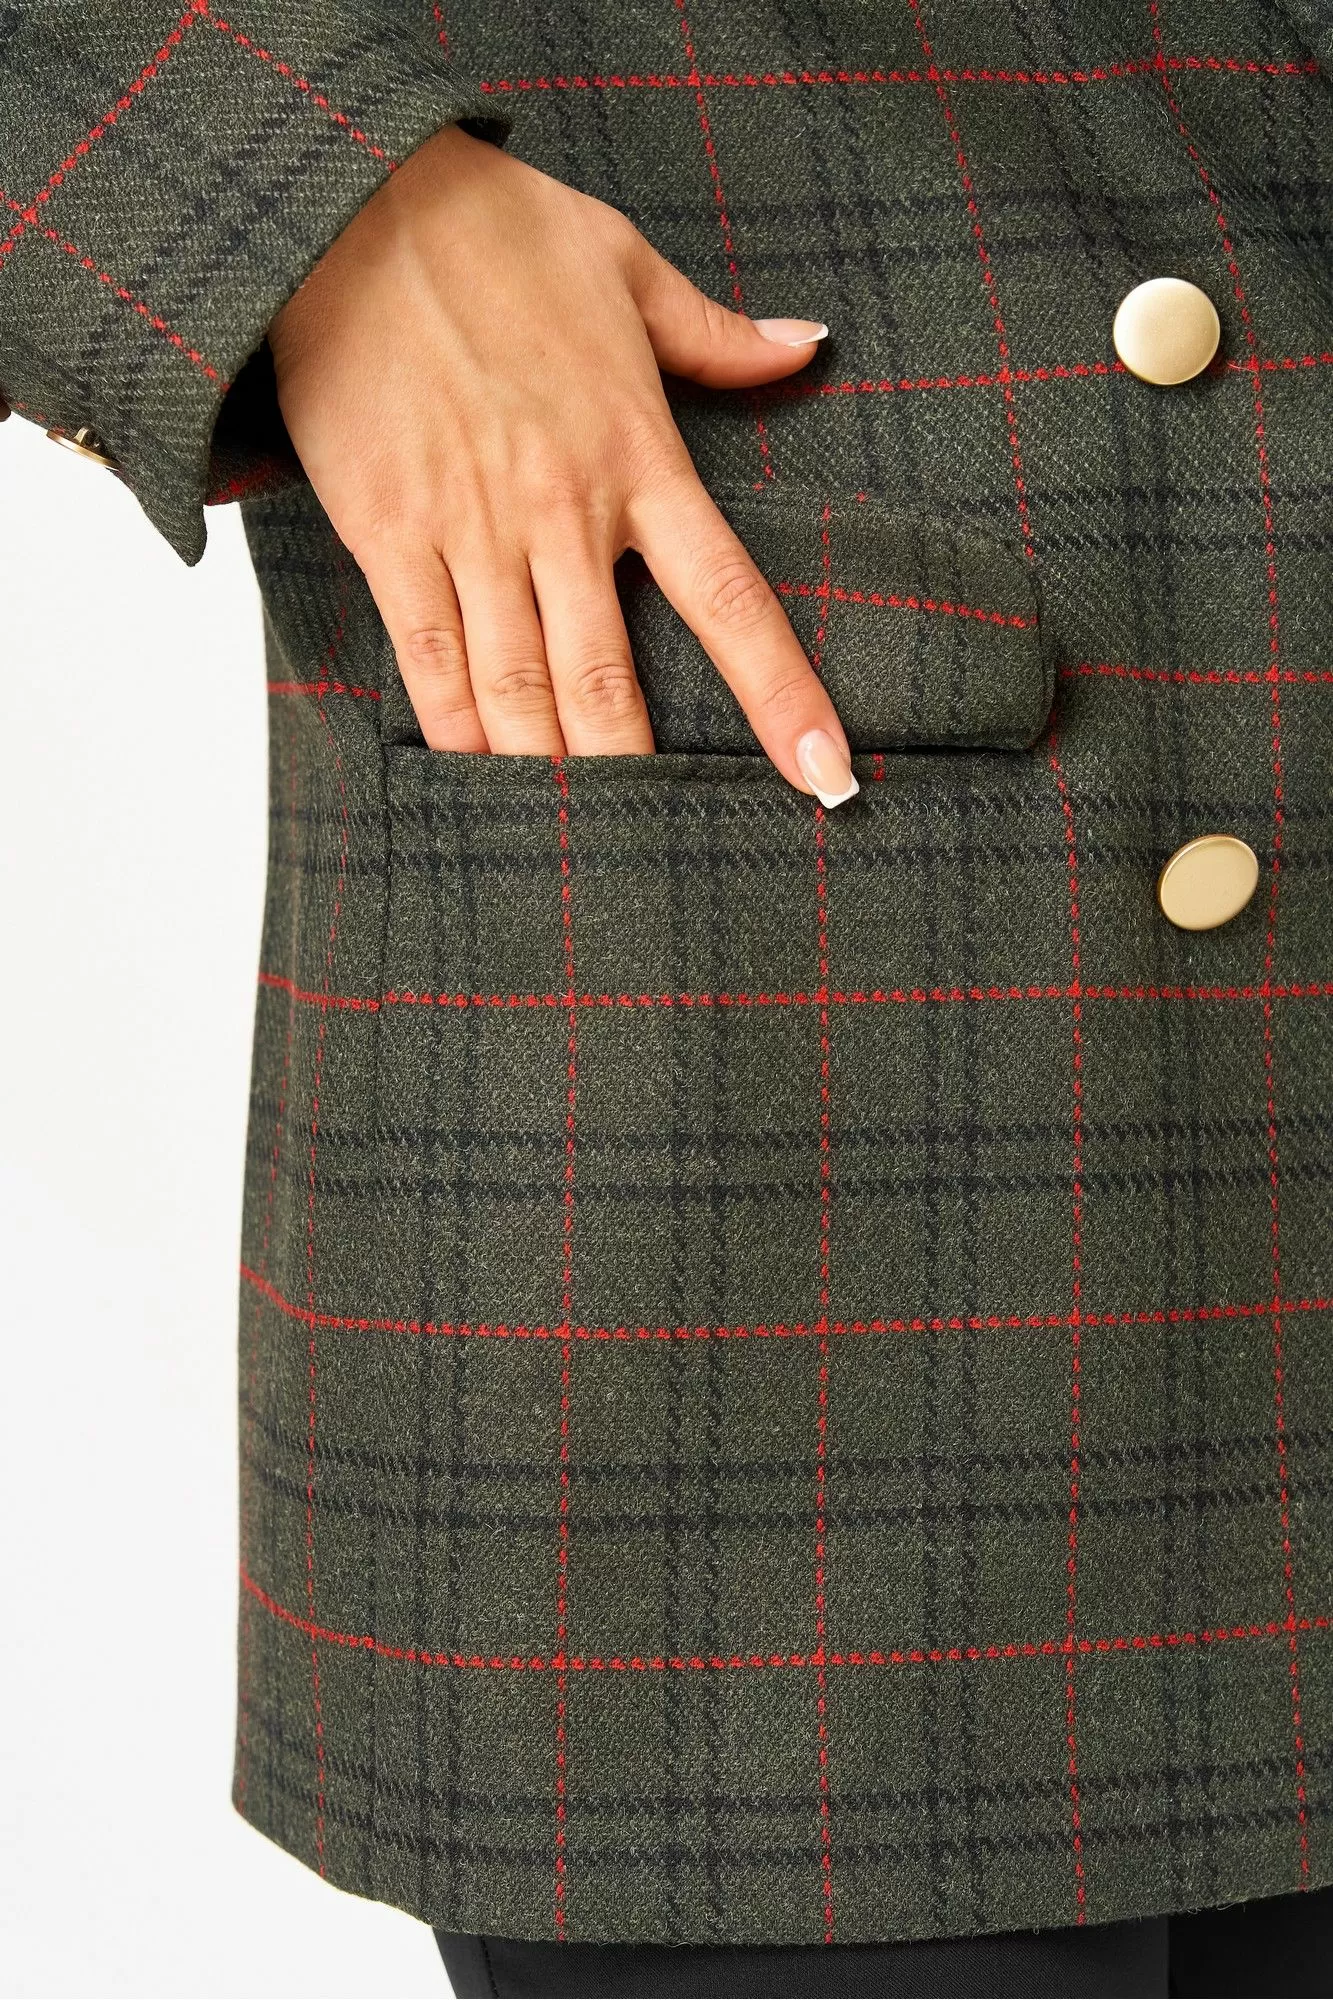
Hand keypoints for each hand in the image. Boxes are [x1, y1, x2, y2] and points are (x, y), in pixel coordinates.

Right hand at [268, 123, 857, 806]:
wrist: (349, 202)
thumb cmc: (491, 229)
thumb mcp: (625, 261)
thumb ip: (719, 334)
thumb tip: (809, 347)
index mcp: (640, 456)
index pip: (732, 599)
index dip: (784, 697)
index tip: (826, 776)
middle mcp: (564, 511)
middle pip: (614, 683)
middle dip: (643, 781)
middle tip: (669, 858)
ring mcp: (474, 530)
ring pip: (522, 691)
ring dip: (551, 780)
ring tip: (578, 853)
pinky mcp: (391, 535)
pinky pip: (431, 660)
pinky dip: (457, 734)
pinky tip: (479, 786)